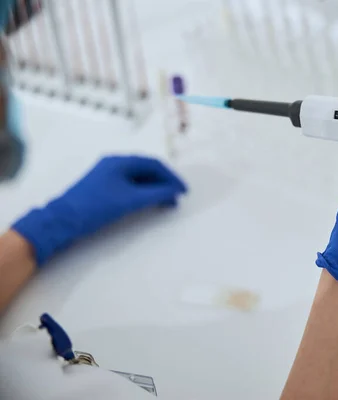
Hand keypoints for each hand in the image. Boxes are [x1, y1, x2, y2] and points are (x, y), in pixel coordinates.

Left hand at [12, 156, 186, 265]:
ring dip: (154, 189)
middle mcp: (114, 164)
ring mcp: (107, 175)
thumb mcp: (130, 200)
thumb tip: (175, 191)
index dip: (171, 177)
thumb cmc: (96, 207)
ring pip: (138, 178)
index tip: (183, 191)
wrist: (62, 220)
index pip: (154, 164)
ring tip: (167, 202)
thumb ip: (156, 194)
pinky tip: (149, 203)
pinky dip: (143, 193)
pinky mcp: (103, 187)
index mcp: (120, 161)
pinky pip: (130, 185)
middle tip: (177, 197)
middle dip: (164, 183)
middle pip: (146, 170)